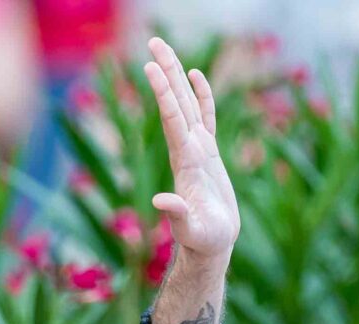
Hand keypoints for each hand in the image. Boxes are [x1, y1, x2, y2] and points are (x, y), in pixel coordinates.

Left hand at [141, 37, 239, 264]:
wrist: (210, 246)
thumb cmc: (202, 241)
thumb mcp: (191, 230)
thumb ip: (177, 215)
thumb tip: (161, 201)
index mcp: (185, 161)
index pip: (172, 119)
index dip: (163, 93)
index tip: (149, 67)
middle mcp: (187, 150)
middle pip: (176, 102)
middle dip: (165, 72)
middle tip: (153, 41)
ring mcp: (197, 149)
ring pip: (187, 104)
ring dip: (177, 77)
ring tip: (166, 49)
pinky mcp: (209, 154)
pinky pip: (204, 117)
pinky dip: (201, 96)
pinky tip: (196, 76)